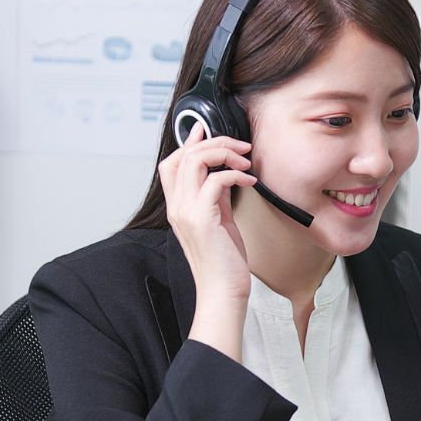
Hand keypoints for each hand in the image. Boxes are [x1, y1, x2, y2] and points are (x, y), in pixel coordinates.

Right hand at [158, 124, 256, 360]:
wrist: (223, 291)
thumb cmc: (224, 261)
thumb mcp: (218, 221)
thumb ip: (215, 197)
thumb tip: (224, 174)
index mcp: (178, 206)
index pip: (171, 162)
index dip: (188, 142)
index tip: (207, 129)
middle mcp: (177, 207)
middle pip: (184, 155)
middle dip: (215, 142)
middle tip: (239, 147)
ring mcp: (186, 212)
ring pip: (195, 161)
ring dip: (224, 153)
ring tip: (245, 161)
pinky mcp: (202, 219)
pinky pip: (216, 180)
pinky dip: (236, 175)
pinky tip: (249, 181)